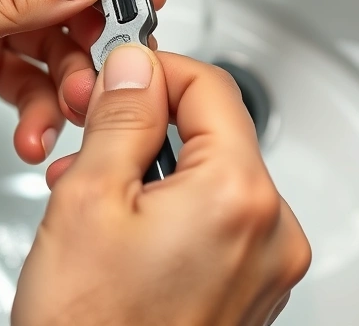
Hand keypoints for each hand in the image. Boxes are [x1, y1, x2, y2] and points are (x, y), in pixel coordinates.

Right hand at [13, 46, 310, 325]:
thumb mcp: (88, 201)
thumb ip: (121, 118)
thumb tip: (136, 66)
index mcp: (238, 198)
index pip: (210, 85)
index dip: (153, 68)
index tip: (116, 72)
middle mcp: (270, 234)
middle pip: (213, 132)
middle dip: (146, 126)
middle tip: (88, 138)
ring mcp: (266, 268)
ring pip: (210, 177)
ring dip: (152, 170)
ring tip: (93, 197)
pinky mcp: (250, 292)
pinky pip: (216, 223)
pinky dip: (171, 212)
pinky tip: (123, 231)